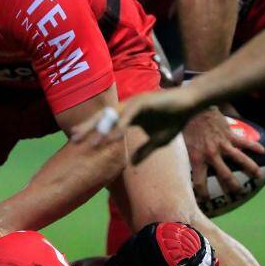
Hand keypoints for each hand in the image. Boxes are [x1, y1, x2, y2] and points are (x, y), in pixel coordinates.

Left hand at [71, 88, 199, 164]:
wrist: (191, 105)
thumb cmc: (174, 119)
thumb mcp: (158, 141)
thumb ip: (144, 151)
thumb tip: (131, 164)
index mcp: (128, 116)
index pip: (106, 123)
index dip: (92, 131)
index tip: (78, 141)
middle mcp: (127, 107)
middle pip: (103, 117)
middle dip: (89, 127)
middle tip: (74, 138)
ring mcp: (134, 103)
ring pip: (113, 115)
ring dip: (101, 127)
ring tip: (91, 139)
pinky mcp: (144, 101)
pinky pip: (129, 115)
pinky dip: (121, 125)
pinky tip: (114, 136)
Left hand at [183, 107, 264, 200]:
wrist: (194, 106)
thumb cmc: (183, 124)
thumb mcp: (175, 143)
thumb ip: (175, 154)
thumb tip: (160, 163)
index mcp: (197, 158)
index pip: (199, 182)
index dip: (202, 194)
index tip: (205, 201)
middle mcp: (211, 154)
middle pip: (225, 176)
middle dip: (233, 186)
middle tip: (238, 193)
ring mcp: (222, 144)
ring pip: (240, 160)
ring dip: (251, 168)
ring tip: (258, 176)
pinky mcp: (230, 134)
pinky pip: (245, 142)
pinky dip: (254, 146)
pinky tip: (263, 151)